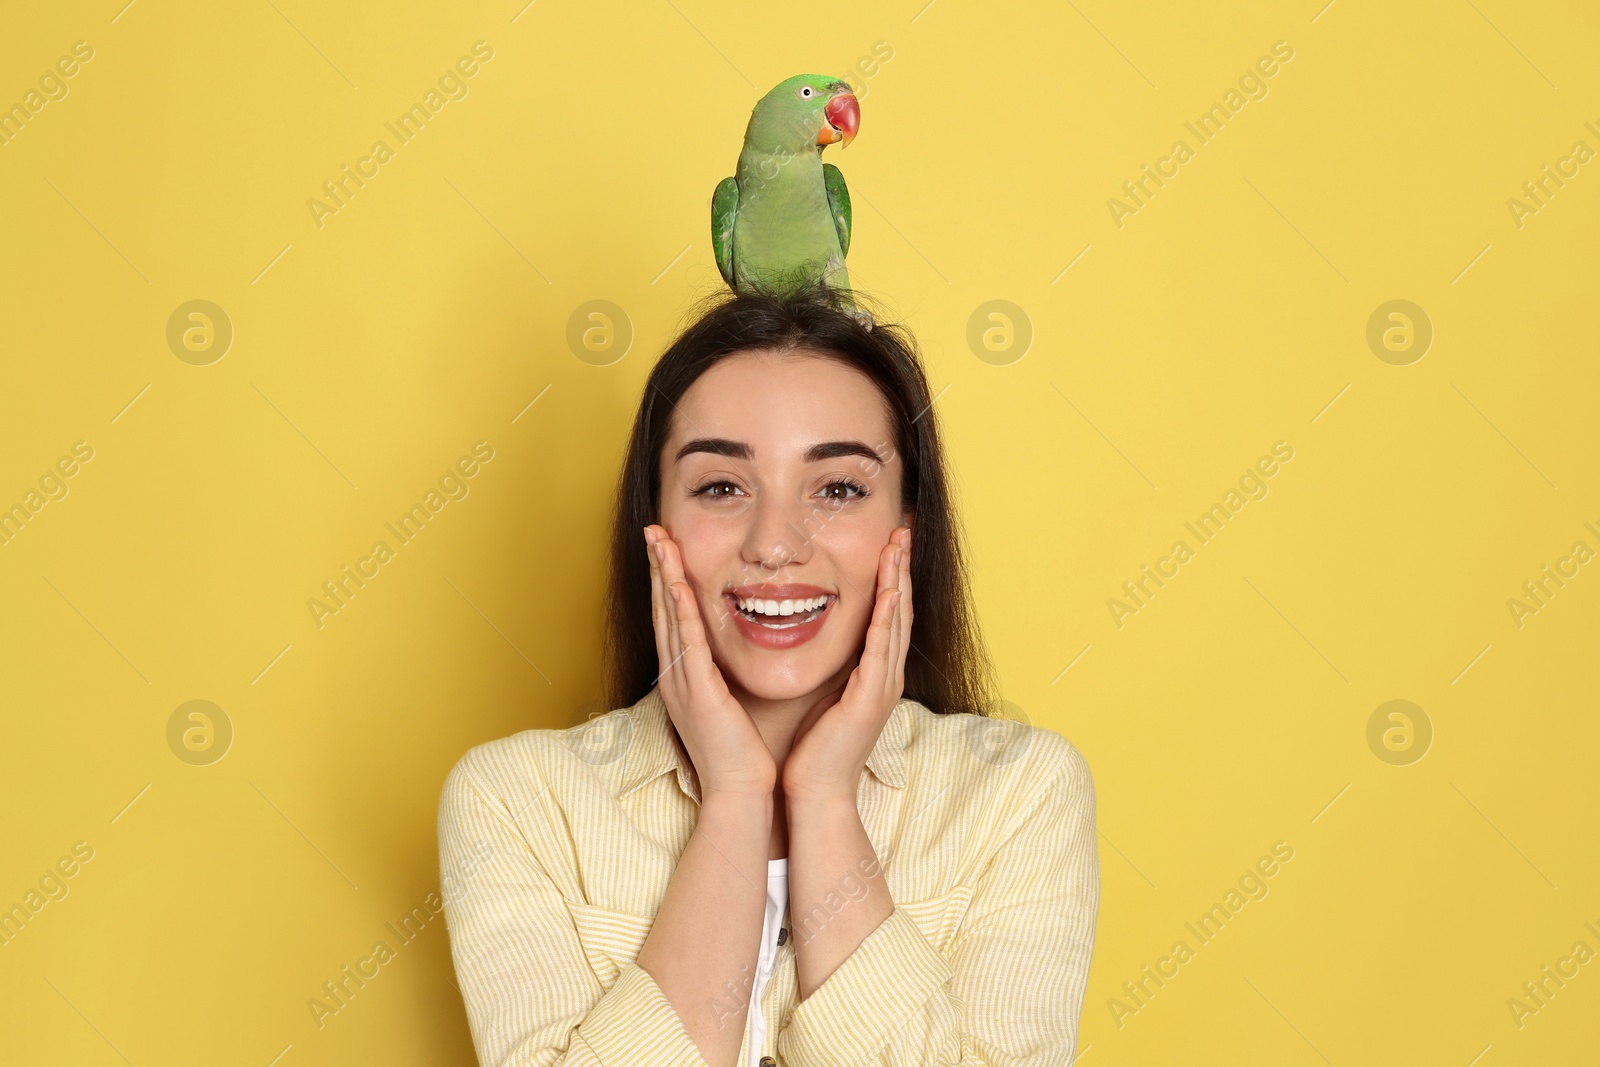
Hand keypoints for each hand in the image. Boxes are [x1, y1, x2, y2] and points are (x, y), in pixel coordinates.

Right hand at [644, 525, 776, 798]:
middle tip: (654, 531)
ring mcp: (682, 684)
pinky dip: (681, 610)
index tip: (667, 549)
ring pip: (670, 618)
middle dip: (658, 569)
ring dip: (664, 577)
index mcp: (684, 679)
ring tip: (659, 542)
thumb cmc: (741, 754)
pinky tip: (678, 584)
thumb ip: (724, 678)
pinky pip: (688, 643)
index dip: (668, 582)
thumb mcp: (729, 706)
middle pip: (663, 610)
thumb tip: (729, 658)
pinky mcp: (698, 693)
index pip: (673, 619)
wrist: (739, 794)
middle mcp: (676, 676)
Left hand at [781, 525, 912, 804]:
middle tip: (903, 528)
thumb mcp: (826, 697)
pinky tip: (889, 589)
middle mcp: (886, 676)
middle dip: (901, 567)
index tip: (890, 543)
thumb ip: (833, 670)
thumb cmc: (814, 750)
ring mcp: (883, 687)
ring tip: (899, 543)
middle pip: (900, 610)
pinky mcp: (871, 698)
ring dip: (898, 579)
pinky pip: (881, 648)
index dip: (891, 577)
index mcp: (875, 675)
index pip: (887, 615)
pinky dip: (887, 615)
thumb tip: (821, 642)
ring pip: (896, 621)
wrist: (817, 795)